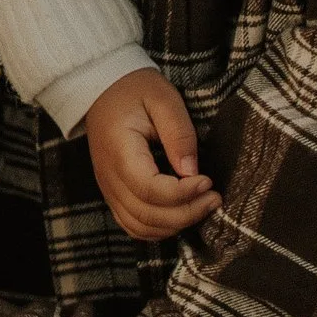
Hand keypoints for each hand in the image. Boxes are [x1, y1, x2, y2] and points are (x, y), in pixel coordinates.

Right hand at [83, 66, 219, 243]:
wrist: (102, 88)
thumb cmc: (135, 89)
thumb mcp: (163, 98)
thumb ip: (178, 133)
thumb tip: (192, 172)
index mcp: (119, 150)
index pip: (149, 189)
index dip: (182, 194)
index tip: (208, 182)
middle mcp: (109, 176)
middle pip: (146, 214)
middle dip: (186, 213)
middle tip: (214, 199)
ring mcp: (107, 188)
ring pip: (140, 226)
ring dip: (174, 225)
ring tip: (201, 206)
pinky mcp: (112, 193)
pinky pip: (132, 224)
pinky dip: (158, 229)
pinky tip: (180, 214)